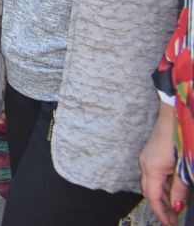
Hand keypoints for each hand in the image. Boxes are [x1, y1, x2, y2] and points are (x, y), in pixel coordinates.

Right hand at [141, 103, 188, 225]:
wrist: (175, 114)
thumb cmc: (180, 137)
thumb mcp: (184, 167)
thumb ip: (179, 188)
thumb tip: (176, 206)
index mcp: (152, 168)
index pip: (152, 197)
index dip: (161, 212)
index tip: (170, 224)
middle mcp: (145, 164)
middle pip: (150, 191)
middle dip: (161, 207)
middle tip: (173, 220)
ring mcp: (147, 158)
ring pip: (152, 184)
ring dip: (162, 197)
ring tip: (175, 208)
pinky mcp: (151, 154)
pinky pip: (154, 175)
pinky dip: (162, 186)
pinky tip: (173, 190)